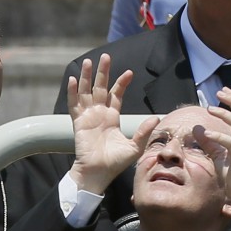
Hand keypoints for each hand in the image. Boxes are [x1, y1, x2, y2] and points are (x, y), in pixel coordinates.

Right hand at [67, 54, 157, 193]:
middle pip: (99, 88)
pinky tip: (73, 79)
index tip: (129, 72)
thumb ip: (144, 131)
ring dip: (86, 77)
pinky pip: (74, 104)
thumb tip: (157, 118)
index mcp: (111, 118)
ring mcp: (87, 117)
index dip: (121, 83)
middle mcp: (99, 114)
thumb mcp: (134, 146)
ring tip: (88, 62)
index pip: (115, 95)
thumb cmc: (115, 163)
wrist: (98, 173)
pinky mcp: (78, 123)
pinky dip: (72, 92)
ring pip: (86, 92)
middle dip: (102, 72)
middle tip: (105, 56)